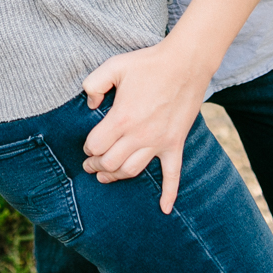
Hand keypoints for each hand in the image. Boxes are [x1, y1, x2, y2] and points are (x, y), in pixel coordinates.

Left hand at [81, 35, 209, 212]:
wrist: (185, 63)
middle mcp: (139, 135)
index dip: (88, 148)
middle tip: (90, 165)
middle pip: (110, 163)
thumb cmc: (148, 64)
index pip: (96, 146)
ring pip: (132, 170)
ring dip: (116, 177)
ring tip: (105, 176)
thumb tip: (89, 102)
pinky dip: (169, 194)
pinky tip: (165, 208)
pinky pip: (173, 175)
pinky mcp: (175, 144)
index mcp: (122, 118)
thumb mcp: (114, 65)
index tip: (87, 146)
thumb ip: (94, 83)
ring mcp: (159, 142)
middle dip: (96, 166)